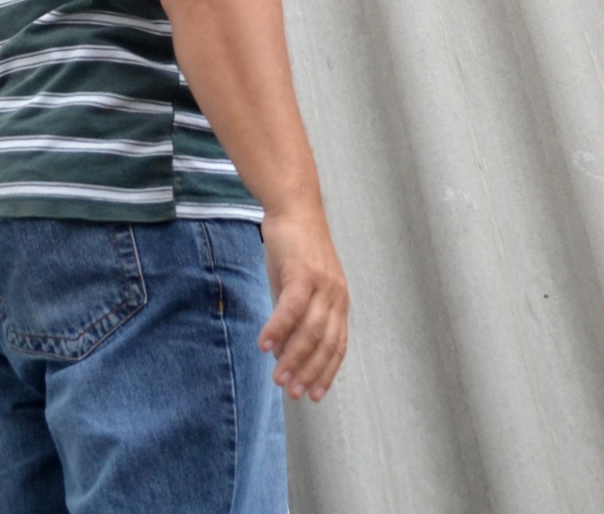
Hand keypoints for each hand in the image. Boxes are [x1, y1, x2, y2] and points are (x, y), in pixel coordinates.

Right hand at [259, 205, 349, 400]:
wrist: (294, 209)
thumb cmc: (295, 251)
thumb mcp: (300, 288)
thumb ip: (296, 319)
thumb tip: (282, 353)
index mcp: (339, 301)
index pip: (337, 346)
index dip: (327, 372)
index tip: (315, 395)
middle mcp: (336, 295)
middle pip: (325, 343)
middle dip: (309, 372)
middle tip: (293, 393)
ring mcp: (322, 283)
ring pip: (310, 330)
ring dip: (293, 358)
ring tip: (278, 378)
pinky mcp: (303, 272)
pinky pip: (291, 308)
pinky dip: (278, 329)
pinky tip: (264, 346)